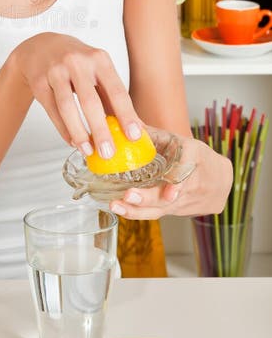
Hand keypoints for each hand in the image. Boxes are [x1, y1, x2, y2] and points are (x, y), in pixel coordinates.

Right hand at [11, 32, 143, 158]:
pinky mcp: (38, 81)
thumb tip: (137, 128)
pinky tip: (72, 141)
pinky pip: (52, 110)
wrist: (40, 47)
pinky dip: (63, 129)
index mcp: (99, 59)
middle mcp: (77, 62)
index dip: (126, 114)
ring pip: (67, 107)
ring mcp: (55, 71)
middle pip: (90, 101)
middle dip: (101, 130)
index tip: (134, 136)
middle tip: (108, 153)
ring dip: (78, 133)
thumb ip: (113, 97)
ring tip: (88, 151)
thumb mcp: (97, 70)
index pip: (116, 90)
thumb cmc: (76, 63)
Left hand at [109, 128, 232, 218]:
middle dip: (150, 197)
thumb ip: (155, 136)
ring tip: (117, 205)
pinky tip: (121, 210)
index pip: (188, 167)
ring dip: (138, 209)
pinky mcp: (180, 210)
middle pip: (173, 194)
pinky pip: (159, 212)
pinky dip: (139, 213)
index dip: (178, 182)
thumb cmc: (195, 156)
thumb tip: (128, 125)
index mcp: (195, 155)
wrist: (221, 178)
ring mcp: (187, 199)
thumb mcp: (180, 140)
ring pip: (163, 207)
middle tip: (130, 195)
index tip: (169, 193)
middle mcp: (194, 181)